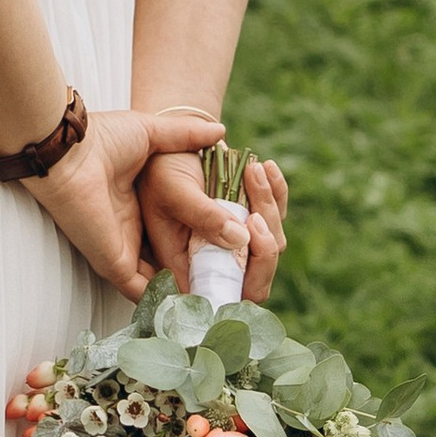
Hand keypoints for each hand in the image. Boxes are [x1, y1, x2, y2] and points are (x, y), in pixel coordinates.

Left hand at [30, 108, 221, 298]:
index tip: (232, 244)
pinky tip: (193, 303)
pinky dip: (165, 300)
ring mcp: (122, 249)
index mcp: (140, 202)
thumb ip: (186, 135)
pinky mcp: (114, 263)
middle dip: (196, 269)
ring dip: (184, 288)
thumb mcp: (152, 134)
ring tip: (219, 293)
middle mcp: (132, 230)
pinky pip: (141, 292)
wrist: (71, 152)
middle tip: (231, 274)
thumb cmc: (103, 139)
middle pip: (168, 259)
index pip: (173, 230)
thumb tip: (220, 130)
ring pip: (157, 281)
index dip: (199, 237)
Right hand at [136, 147, 288, 302]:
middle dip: (266, 246)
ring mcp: (233, 240)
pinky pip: (276, 215)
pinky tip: (266, 167)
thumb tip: (241, 239)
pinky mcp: (249, 218)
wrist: (167, 140)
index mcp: (185, 265)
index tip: (252, 238)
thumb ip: (203, 216)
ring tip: (253, 170)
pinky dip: (276, 191)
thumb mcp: (174, 189)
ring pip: (271, 242)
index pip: (223, 296)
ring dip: (268, 206)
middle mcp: (212, 260)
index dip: (245, 280)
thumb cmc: (159, 168)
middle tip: (257, 213)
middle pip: (255, 278)